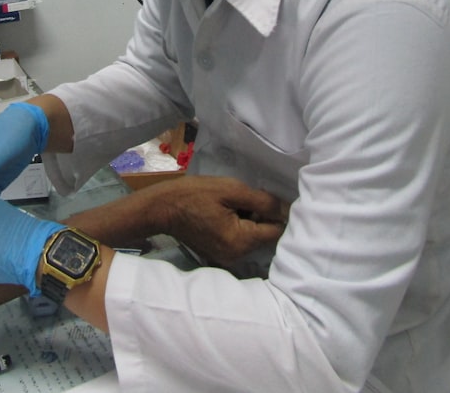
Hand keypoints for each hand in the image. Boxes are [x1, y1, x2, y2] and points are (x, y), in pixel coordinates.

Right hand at [155, 176, 288, 266]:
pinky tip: (223, 214)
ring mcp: (226, 258)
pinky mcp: (219, 255)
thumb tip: (287, 210)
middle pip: (264, 236)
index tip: (265, 199)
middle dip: (260, 217)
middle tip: (241, 199)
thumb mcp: (232, 190)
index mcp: (241, 241)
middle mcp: (236, 256)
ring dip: (248, 221)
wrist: (162, 207)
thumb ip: (264, 202)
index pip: (276, 231)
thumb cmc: (195, 194)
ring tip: (230, 205)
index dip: (276, 213)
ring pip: (252, 238)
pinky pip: (239, 241)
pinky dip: (237, 228)